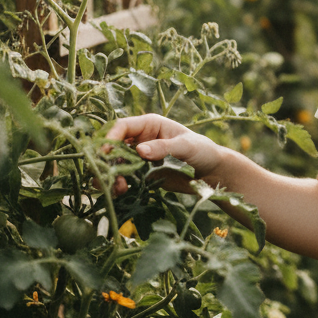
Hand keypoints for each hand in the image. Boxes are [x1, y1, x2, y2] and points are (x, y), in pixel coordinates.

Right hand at [105, 113, 224, 195]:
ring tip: (117, 189)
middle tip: (106, 177)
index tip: (105, 154)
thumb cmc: (203, 151)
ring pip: (115, 164)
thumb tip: (140, 150)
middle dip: (106, 161)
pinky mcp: (142, 174)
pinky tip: (120, 193)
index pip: (122, 127)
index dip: (110, 138)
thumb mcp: (186, 147)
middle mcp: (140, 139)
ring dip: (110, 175)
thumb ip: (164, 147)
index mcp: (149, 125)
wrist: (213, 173)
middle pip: (112, 146)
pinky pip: (123, 178)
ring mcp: (139, 157)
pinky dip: (118, 185)